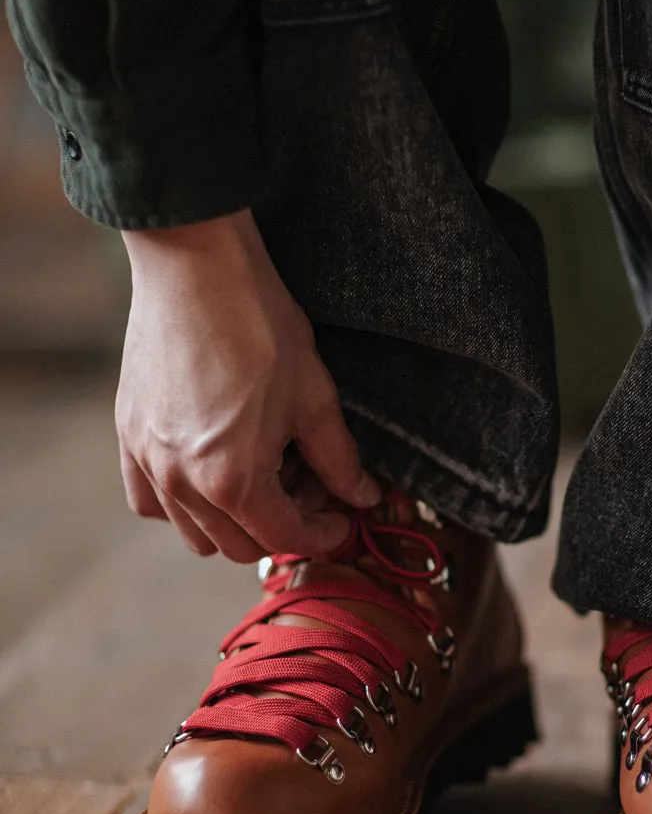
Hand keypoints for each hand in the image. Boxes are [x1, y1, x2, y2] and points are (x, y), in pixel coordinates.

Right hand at [116, 209, 380, 560]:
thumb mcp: (314, 398)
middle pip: (240, 546)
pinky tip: (211, 469)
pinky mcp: (127, 437)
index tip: (342, 518)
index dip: (324, 534)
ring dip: (235, 520)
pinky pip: (149, 501)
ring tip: (265, 472)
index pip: (285, 538)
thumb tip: (361, 496)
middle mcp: (182, 484)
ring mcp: (147, 462)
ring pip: (194, 532)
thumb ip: (339, 459)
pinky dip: (181, 503)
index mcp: (233, 481)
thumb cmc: (259, 326)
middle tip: (311, 486)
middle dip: (284, 526)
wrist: (196, 268)